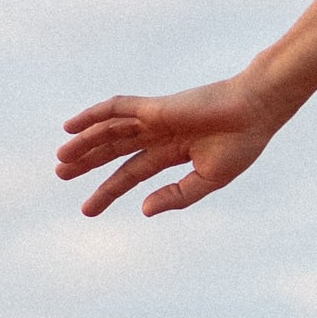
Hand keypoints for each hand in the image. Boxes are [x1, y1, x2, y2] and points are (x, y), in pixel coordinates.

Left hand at [57, 77, 278, 218]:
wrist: (256, 112)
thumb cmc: (241, 144)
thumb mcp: (208, 180)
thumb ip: (177, 196)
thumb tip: (144, 209)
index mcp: (174, 153)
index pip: (132, 172)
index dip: (108, 191)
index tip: (87, 210)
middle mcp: (160, 134)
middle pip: (115, 150)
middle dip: (88, 163)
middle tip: (60, 175)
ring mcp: (155, 118)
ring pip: (111, 131)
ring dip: (84, 143)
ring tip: (61, 158)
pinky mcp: (154, 107)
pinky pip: (116, 109)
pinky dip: (92, 115)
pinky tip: (71, 126)